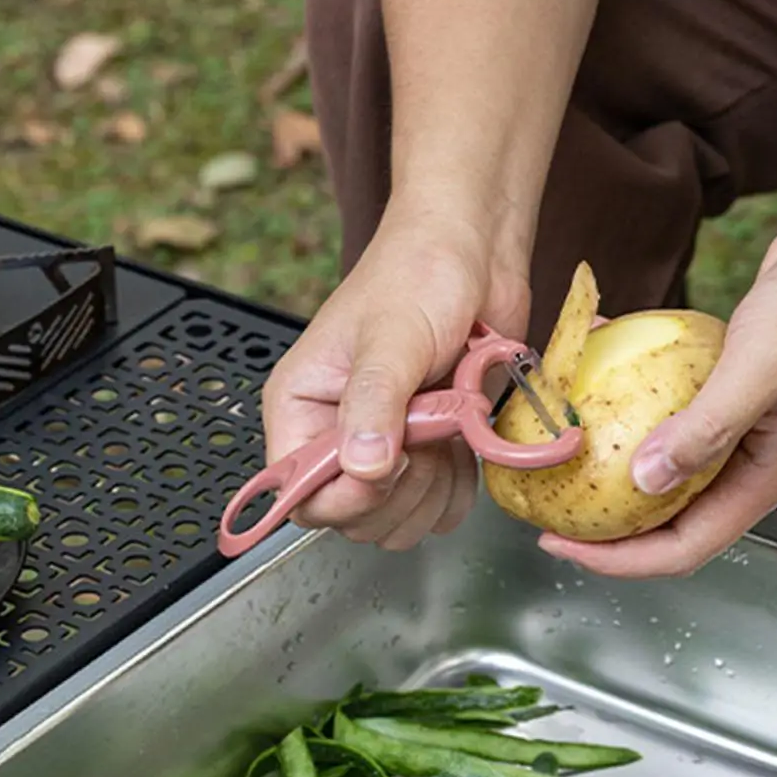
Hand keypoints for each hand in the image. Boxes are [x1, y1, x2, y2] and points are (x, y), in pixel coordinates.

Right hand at [261, 203, 530, 549]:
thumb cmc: (420, 274)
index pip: (300, 496)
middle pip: (351, 520)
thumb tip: (363, 467)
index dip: (345, 498)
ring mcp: (383, 452)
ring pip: (396, 523)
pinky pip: (435, 511)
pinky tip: (463, 443)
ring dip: (432, 490)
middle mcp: (334, 438)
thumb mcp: (392, 338)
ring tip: (445, 427)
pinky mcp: (426, 456)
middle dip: (398, 491)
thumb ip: (374, 404)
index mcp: (300, 409)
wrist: (475, 254)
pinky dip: (457, 490)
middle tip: (426, 433)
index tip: (389, 465)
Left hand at [540, 211, 776, 578]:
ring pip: (664, 476)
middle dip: (607, 530)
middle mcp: (750, 468)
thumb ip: (705, 431)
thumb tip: (646, 480)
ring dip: (611, 473)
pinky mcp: (726, 397)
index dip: (619, 559)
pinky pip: (667, 421)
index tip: (561, 546)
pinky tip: (591, 385)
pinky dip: (628, 414)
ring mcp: (739, 434)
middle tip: (549, 514)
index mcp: (764, 480)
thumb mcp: (757, 370)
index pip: (684, 548)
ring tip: (560, 460)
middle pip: (668, 524)